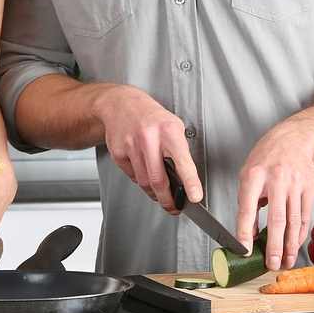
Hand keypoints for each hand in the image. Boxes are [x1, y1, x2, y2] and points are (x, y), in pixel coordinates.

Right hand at [93, 85, 202, 213]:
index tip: (195, 197)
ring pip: (144, 181)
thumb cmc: (151, 117)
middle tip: (174, 207)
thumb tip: (186, 180)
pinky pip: (132, 176)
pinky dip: (140, 179)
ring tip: (159, 192)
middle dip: (167, 199)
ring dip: (153, 192)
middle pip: (158, 180)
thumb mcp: (173, 126)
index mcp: (168, 130)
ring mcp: (131, 145)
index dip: (190, 182)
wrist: (121, 104)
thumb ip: (179, 151)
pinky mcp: (118, 152)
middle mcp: (149, 138)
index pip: (182, 161)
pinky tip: (143, 171)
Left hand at [236, 125, 313, 270]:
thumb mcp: (247, 175)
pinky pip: (304, 217)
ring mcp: (296, 185)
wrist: (294, 139)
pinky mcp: (310, 189)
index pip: (247, 208)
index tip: (244, 249)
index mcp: (254, 176)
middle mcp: (277, 180)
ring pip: (293, 221)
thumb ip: (247, 203)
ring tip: (285, 262)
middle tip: (271, 264)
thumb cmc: (266, 158)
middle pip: (276, 219)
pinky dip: (299, 234)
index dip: (245, 231)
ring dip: (290, 245)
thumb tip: (249, 233)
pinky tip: (295, 246)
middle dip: (274, 246)